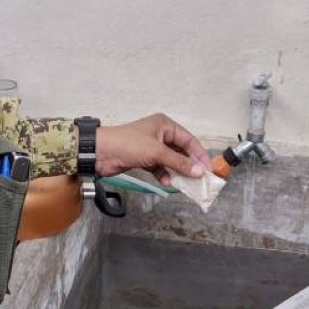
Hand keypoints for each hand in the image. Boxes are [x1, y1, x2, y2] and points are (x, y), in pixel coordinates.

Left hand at [93, 114, 210, 183]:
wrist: (100, 153)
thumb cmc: (126, 144)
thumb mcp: (156, 152)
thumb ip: (178, 162)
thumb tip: (198, 171)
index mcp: (164, 125)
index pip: (188, 139)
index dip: (199, 154)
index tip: (208, 169)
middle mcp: (159, 134)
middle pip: (181, 150)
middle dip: (189, 164)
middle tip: (200, 178)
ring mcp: (151, 147)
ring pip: (171, 160)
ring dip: (178, 171)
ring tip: (187, 183)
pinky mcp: (143, 159)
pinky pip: (160, 167)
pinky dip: (164, 174)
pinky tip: (168, 182)